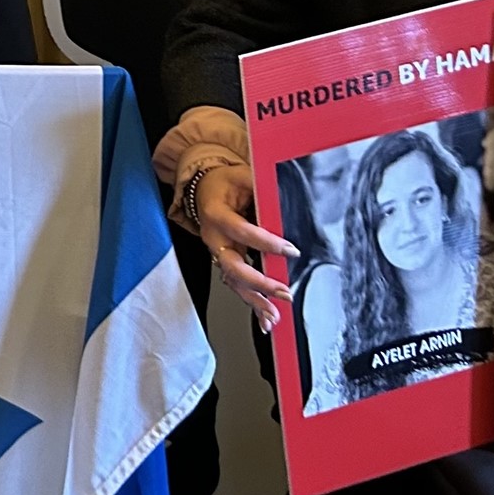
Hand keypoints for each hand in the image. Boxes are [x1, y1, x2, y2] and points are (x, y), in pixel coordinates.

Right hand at [193, 163, 296, 330]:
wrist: (202, 189)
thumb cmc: (224, 183)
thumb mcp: (242, 175)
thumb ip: (261, 186)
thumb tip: (283, 196)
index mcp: (216, 214)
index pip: (243, 232)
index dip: (267, 243)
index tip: (290, 250)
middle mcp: (214, 238)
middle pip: (233, 266)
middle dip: (260, 283)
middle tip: (283, 291)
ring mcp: (218, 253)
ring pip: (234, 282)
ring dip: (255, 300)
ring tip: (274, 315)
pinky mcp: (225, 261)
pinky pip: (236, 285)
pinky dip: (251, 303)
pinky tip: (265, 318)